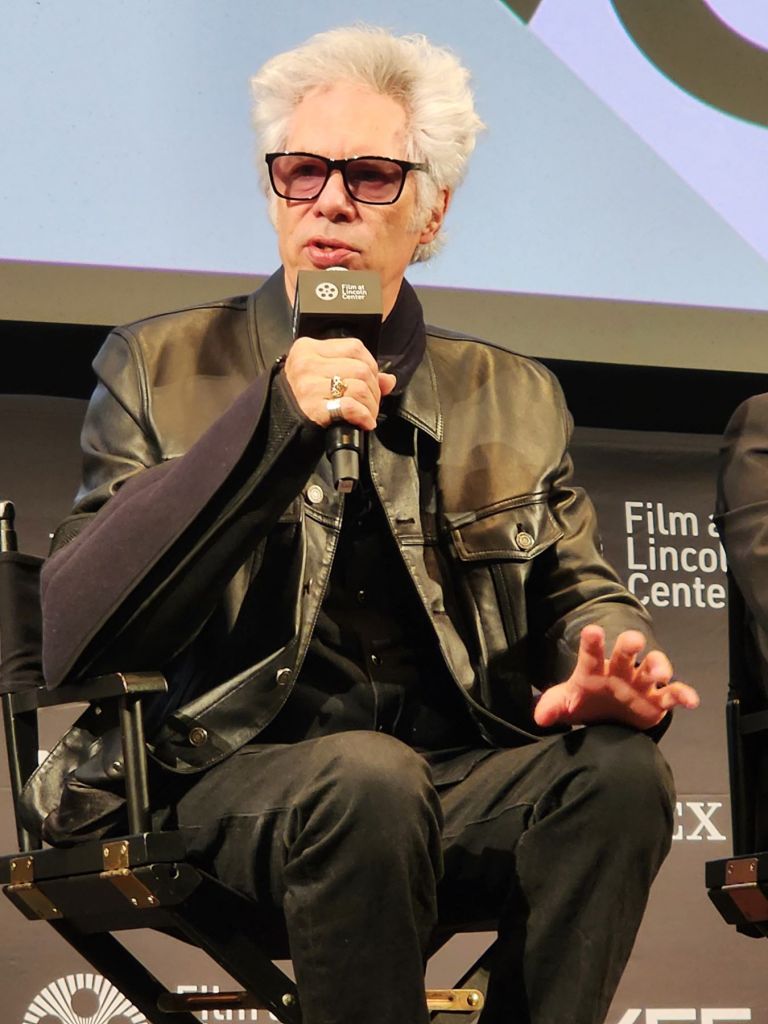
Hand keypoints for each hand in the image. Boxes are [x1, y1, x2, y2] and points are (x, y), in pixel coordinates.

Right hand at [284, 335, 396, 430]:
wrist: (277, 422)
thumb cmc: (302, 397)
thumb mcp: (323, 375)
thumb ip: (355, 371)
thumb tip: (388, 380)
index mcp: (308, 348)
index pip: (355, 347)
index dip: (371, 366)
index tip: (370, 381)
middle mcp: (306, 364)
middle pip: (361, 369)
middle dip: (373, 390)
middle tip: (370, 403)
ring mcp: (308, 386)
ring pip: (359, 387)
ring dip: (371, 405)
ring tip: (367, 414)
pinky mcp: (312, 408)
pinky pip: (350, 407)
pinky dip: (363, 416)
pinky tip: (364, 422)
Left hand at [533, 625, 699, 730]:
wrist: (607, 718)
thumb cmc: (586, 702)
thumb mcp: (565, 705)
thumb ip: (552, 707)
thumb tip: (539, 717)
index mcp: (595, 669)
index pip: (592, 652)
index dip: (592, 642)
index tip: (592, 631)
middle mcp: (621, 670)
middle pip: (627, 652)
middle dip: (630, 644)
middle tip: (634, 641)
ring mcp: (641, 683)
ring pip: (654, 667)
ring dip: (658, 666)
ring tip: (660, 673)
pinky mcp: (658, 700)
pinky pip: (673, 695)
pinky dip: (684, 695)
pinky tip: (692, 701)